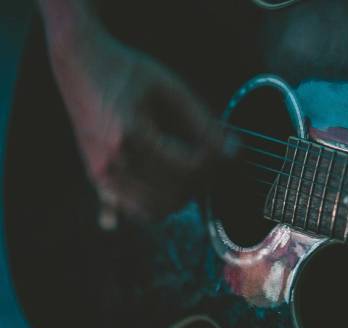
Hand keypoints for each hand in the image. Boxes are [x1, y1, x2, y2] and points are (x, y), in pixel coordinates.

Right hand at [47, 24, 234, 226]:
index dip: (214, 162)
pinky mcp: (95, 178)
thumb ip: (203, 122)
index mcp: (130, 134)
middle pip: (173, 195)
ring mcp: (101, 173)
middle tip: (209, 160)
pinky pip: (125, 211)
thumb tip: (234, 151)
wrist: (79, 62)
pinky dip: (146, 209)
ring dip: (178, 198)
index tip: (223, 148)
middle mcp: (112, 161)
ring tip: (188, 172)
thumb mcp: (171, 88)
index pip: (187, 168)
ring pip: (153, 211)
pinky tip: (159, 198)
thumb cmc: (127, 70)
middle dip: (199, 182)